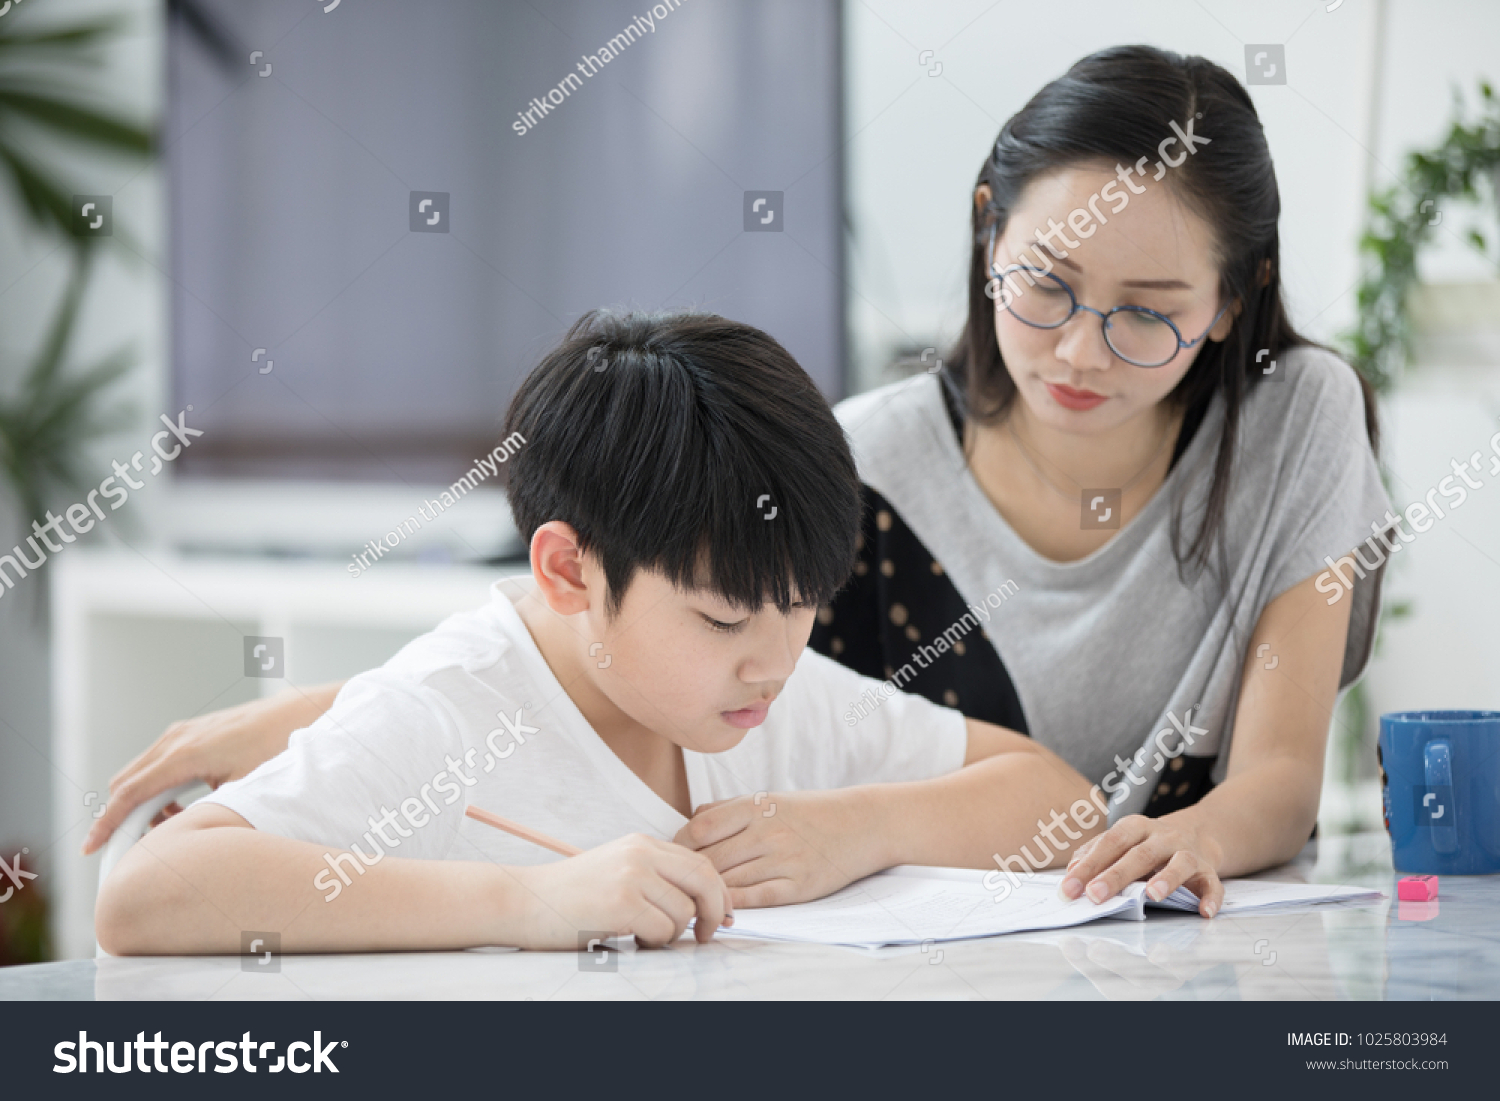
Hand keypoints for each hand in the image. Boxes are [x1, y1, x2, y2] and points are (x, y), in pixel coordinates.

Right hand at [81, 683, 342, 854]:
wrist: (303, 713)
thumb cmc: (279, 749)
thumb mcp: (244, 789)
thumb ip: (208, 813)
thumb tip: (183, 838)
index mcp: (184, 753)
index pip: (129, 793)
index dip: (107, 824)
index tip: (91, 848)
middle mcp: (177, 738)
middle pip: (125, 782)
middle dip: (120, 817)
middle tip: (129, 849)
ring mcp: (184, 732)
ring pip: (141, 773)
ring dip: (142, 803)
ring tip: (164, 831)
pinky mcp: (195, 732)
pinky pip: (159, 764)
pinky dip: (157, 789)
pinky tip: (181, 809)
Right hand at [512, 834, 731, 948]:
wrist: (524, 901)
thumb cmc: (571, 894)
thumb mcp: (617, 869)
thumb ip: (655, 877)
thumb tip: (702, 905)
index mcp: (643, 844)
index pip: (701, 863)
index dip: (720, 892)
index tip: (723, 914)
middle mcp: (641, 854)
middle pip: (704, 881)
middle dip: (714, 912)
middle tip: (707, 934)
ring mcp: (631, 877)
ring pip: (683, 913)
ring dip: (672, 934)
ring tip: (645, 935)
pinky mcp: (622, 904)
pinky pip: (662, 931)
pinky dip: (654, 943)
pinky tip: (632, 939)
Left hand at [674, 789, 884, 908]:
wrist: (863, 823)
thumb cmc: (810, 812)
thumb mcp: (770, 798)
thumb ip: (729, 807)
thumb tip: (690, 820)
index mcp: (757, 805)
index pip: (699, 828)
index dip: (679, 844)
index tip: (675, 855)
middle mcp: (768, 831)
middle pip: (710, 858)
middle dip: (690, 873)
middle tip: (680, 882)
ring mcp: (784, 859)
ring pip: (729, 881)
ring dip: (709, 892)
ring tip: (697, 897)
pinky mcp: (800, 885)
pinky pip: (756, 899)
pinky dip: (735, 904)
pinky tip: (724, 907)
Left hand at [1057, 812, 1224, 917]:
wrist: (1196, 833)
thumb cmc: (1147, 844)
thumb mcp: (1121, 841)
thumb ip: (1095, 854)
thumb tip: (1071, 873)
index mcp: (1135, 827)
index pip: (1109, 843)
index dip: (1089, 865)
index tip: (1070, 888)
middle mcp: (1162, 837)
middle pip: (1139, 854)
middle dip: (1116, 875)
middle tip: (1095, 895)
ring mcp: (1188, 852)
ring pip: (1180, 863)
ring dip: (1167, 879)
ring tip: (1152, 895)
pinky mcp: (1208, 871)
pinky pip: (1213, 884)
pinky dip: (1211, 897)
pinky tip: (1204, 911)